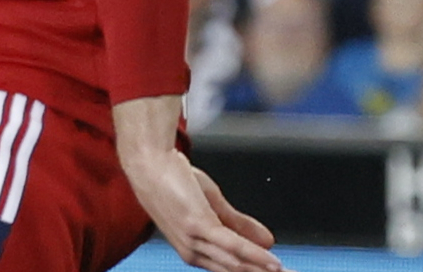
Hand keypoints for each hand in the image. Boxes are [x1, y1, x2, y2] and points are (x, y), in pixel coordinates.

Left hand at [120, 144, 281, 271]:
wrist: (150, 162)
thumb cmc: (174, 181)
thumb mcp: (212, 205)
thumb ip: (240, 225)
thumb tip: (270, 241)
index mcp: (195, 251)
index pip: (232, 270)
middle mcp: (193, 252)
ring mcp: (194, 241)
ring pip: (237, 264)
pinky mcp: (198, 226)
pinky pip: (232, 245)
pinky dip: (254, 255)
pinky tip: (273, 262)